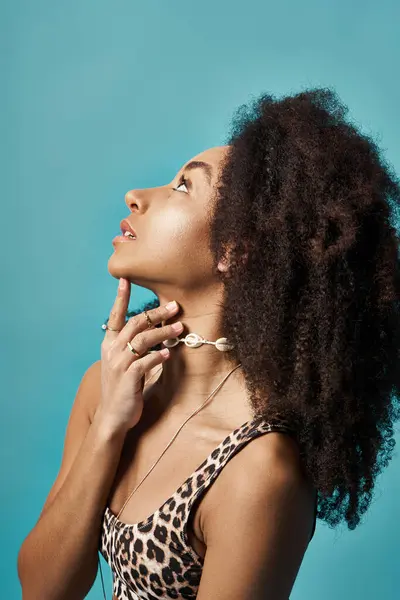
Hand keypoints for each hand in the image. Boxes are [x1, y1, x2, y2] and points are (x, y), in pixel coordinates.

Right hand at [97, 278, 181, 434]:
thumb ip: (135, 346)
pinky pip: (146, 361)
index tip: (125, 279)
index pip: (115, 316)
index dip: (120, 298)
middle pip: (136, 324)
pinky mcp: (128, 378)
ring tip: (180, 329)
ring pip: (143, 340)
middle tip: (175, 307)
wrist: (113, 417)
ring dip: (163, 332)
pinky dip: (158, 355)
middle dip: (157, 313)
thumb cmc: (123, 388)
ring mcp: (119, 364)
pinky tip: (168, 353)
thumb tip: (155, 329)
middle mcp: (112, 351)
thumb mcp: (124, 363)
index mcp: (109, 344)